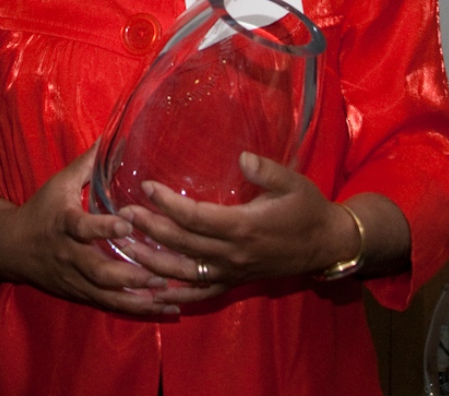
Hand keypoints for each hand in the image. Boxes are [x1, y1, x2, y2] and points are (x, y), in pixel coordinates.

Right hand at [0, 147, 182, 315]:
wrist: (12, 248)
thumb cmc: (41, 210)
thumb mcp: (60, 183)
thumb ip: (88, 163)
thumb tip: (114, 136)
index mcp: (63, 223)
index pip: (82, 227)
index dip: (102, 227)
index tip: (128, 224)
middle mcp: (69, 255)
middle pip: (97, 270)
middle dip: (128, 274)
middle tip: (160, 273)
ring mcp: (74, 279)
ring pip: (105, 294)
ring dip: (136, 298)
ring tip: (167, 295)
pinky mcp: (79, 295)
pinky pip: (107, 306)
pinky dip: (134, 309)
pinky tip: (161, 309)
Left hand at [116, 151, 371, 295]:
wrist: (326, 245)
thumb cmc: (307, 208)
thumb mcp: (292, 182)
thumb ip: (266, 170)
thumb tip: (242, 157)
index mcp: (242, 227)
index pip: (194, 217)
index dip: (167, 203)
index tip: (145, 186)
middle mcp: (232, 254)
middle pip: (181, 244)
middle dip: (148, 229)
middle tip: (122, 213)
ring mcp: (232, 271)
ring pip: (183, 271)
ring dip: (151, 260)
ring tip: (124, 245)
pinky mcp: (235, 281)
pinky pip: (201, 292)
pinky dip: (176, 292)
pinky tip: (153, 287)